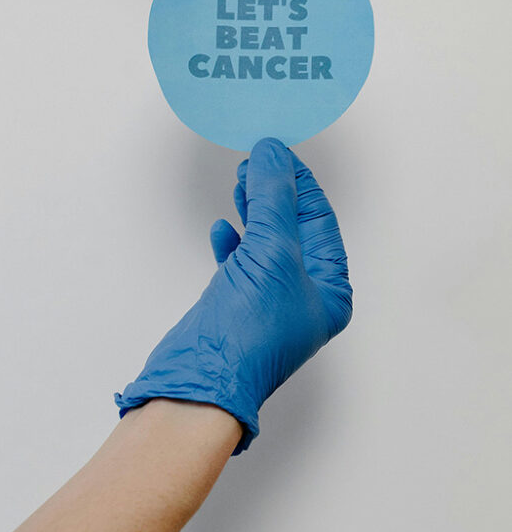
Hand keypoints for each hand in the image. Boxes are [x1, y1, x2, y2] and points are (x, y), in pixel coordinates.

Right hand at [115, 138, 351, 452]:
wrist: (202, 380)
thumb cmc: (249, 329)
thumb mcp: (271, 250)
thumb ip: (273, 197)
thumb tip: (272, 152)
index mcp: (330, 288)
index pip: (320, 219)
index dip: (299, 182)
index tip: (277, 151)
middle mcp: (306, 296)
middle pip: (294, 227)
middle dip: (275, 191)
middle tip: (255, 160)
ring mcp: (270, 302)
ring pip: (266, 241)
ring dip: (253, 209)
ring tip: (240, 182)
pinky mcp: (238, 306)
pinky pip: (241, 263)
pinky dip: (233, 242)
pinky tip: (221, 229)